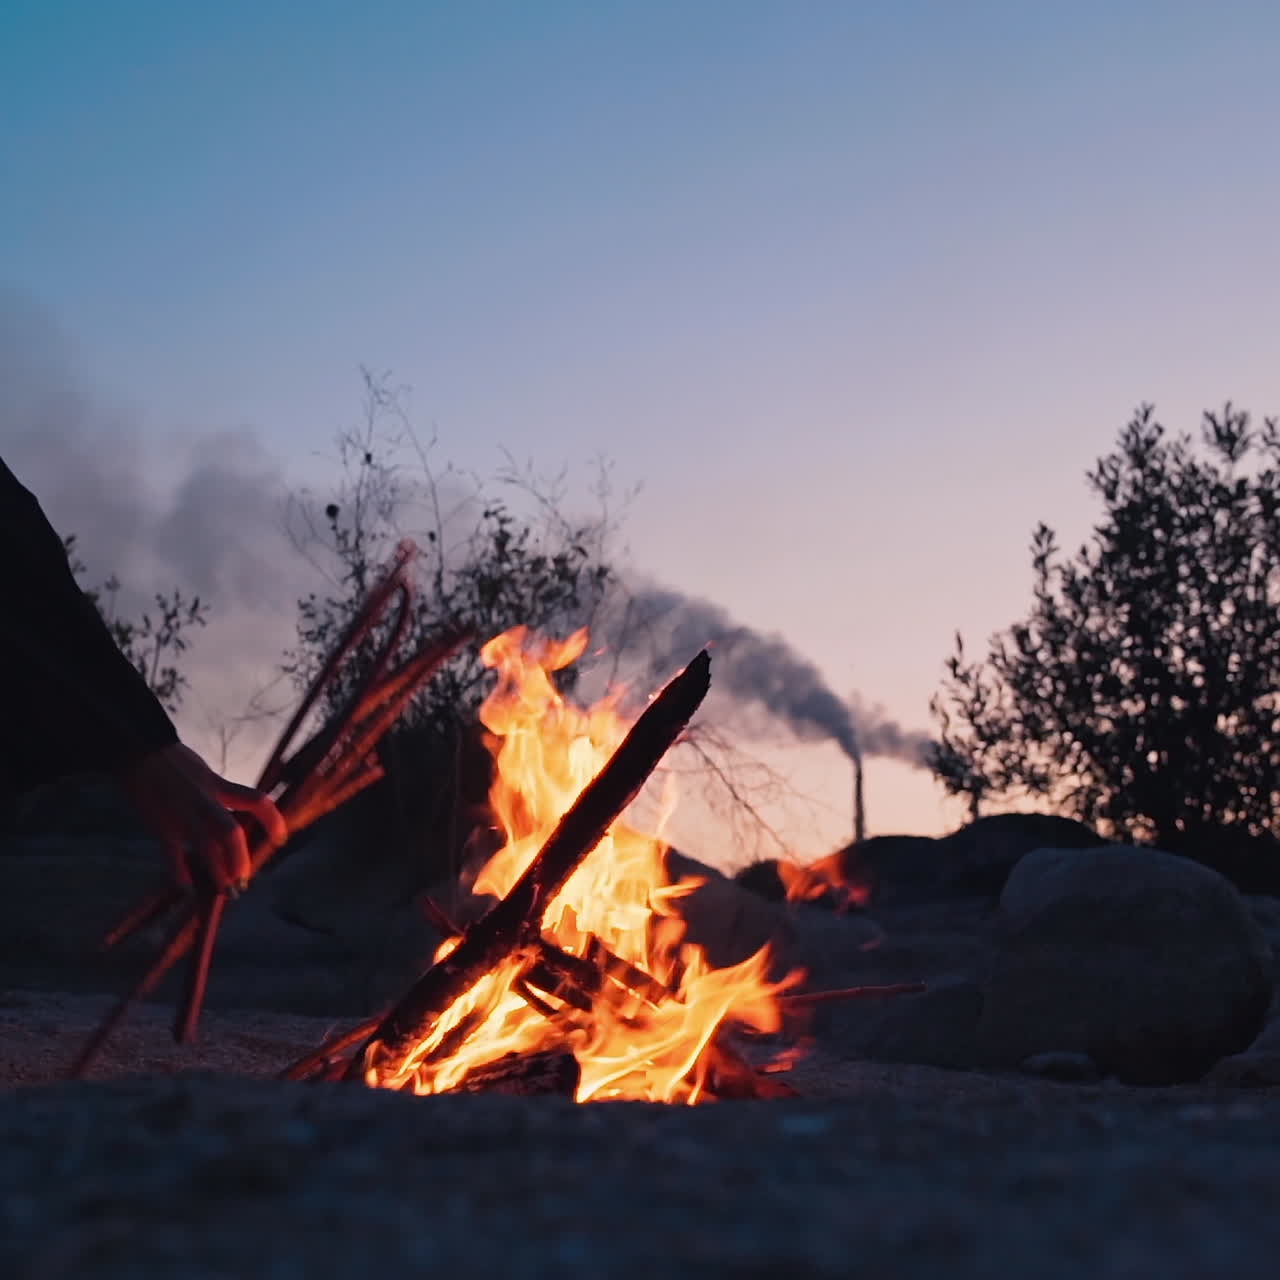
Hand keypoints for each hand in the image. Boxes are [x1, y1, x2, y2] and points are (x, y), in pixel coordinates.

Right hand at [116, 742, 288, 891]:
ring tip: (226, 890)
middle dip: (240, 860)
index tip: (280, 839)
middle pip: (230, 834)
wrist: (140, 751)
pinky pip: (173, 855)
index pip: (256, 801)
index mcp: (219, 786)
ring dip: (218, 872)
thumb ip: (219, 793)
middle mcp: (205, 802)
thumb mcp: (206, 773)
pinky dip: (180, 874)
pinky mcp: (161, 826)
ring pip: (206, 848)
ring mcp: (182, 815)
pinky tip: (187, 888)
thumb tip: (234, 814)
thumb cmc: (174, 763)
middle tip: (244, 880)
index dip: (273, 821)